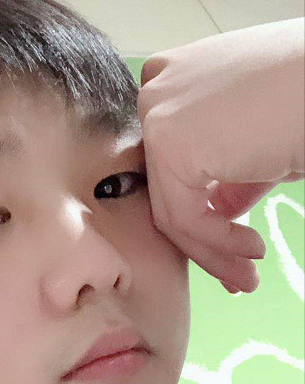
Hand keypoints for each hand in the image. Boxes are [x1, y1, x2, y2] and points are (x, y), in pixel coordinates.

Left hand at [137, 18, 304, 293]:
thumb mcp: (257, 144)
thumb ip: (228, 175)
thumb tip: (219, 212)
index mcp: (173, 77)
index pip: (171, 163)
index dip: (200, 209)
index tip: (233, 243)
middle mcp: (155, 90)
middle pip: (167, 188)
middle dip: (204, 240)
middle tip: (238, 272)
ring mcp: (156, 115)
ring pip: (171, 209)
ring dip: (212, 252)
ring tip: (246, 277)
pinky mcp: (168, 144)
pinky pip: (183, 216)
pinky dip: (217, 243)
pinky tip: (254, 250)